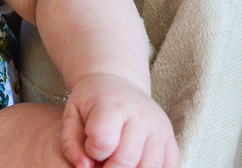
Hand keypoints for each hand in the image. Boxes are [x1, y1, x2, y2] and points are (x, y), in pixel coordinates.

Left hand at [60, 73, 179, 167]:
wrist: (116, 83)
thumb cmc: (91, 102)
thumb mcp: (72, 115)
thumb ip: (70, 144)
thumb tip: (84, 167)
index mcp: (112, 105)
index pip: (103, 142)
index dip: (92, 152)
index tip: (89, 146)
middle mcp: (141, 115)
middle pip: (126, 160)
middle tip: (101, 163)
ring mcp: (159, 127)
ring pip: (149, 167)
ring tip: (116, 163)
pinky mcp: (170, 138)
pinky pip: (169, 166)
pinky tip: (135, 165)